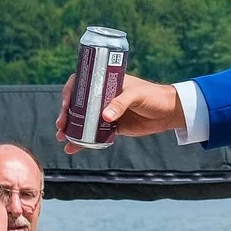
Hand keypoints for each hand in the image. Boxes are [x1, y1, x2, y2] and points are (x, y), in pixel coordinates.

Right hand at [59, 71, 185, 148]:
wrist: (169, 113)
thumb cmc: (154, 96)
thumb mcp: (137, 95)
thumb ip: (121, 103)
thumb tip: (105, 116)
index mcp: (106, 82)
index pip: (82, 83)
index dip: (70, 92)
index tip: (66, 103)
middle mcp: (103, 96)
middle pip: (78, 104)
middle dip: (66, 114)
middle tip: (61, 125)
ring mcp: (106, 112)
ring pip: (83, 120)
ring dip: (71, 128)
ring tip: (62, 137)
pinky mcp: (112, 127)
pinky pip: (93, 134)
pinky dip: (83, 141)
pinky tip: (72, 148)